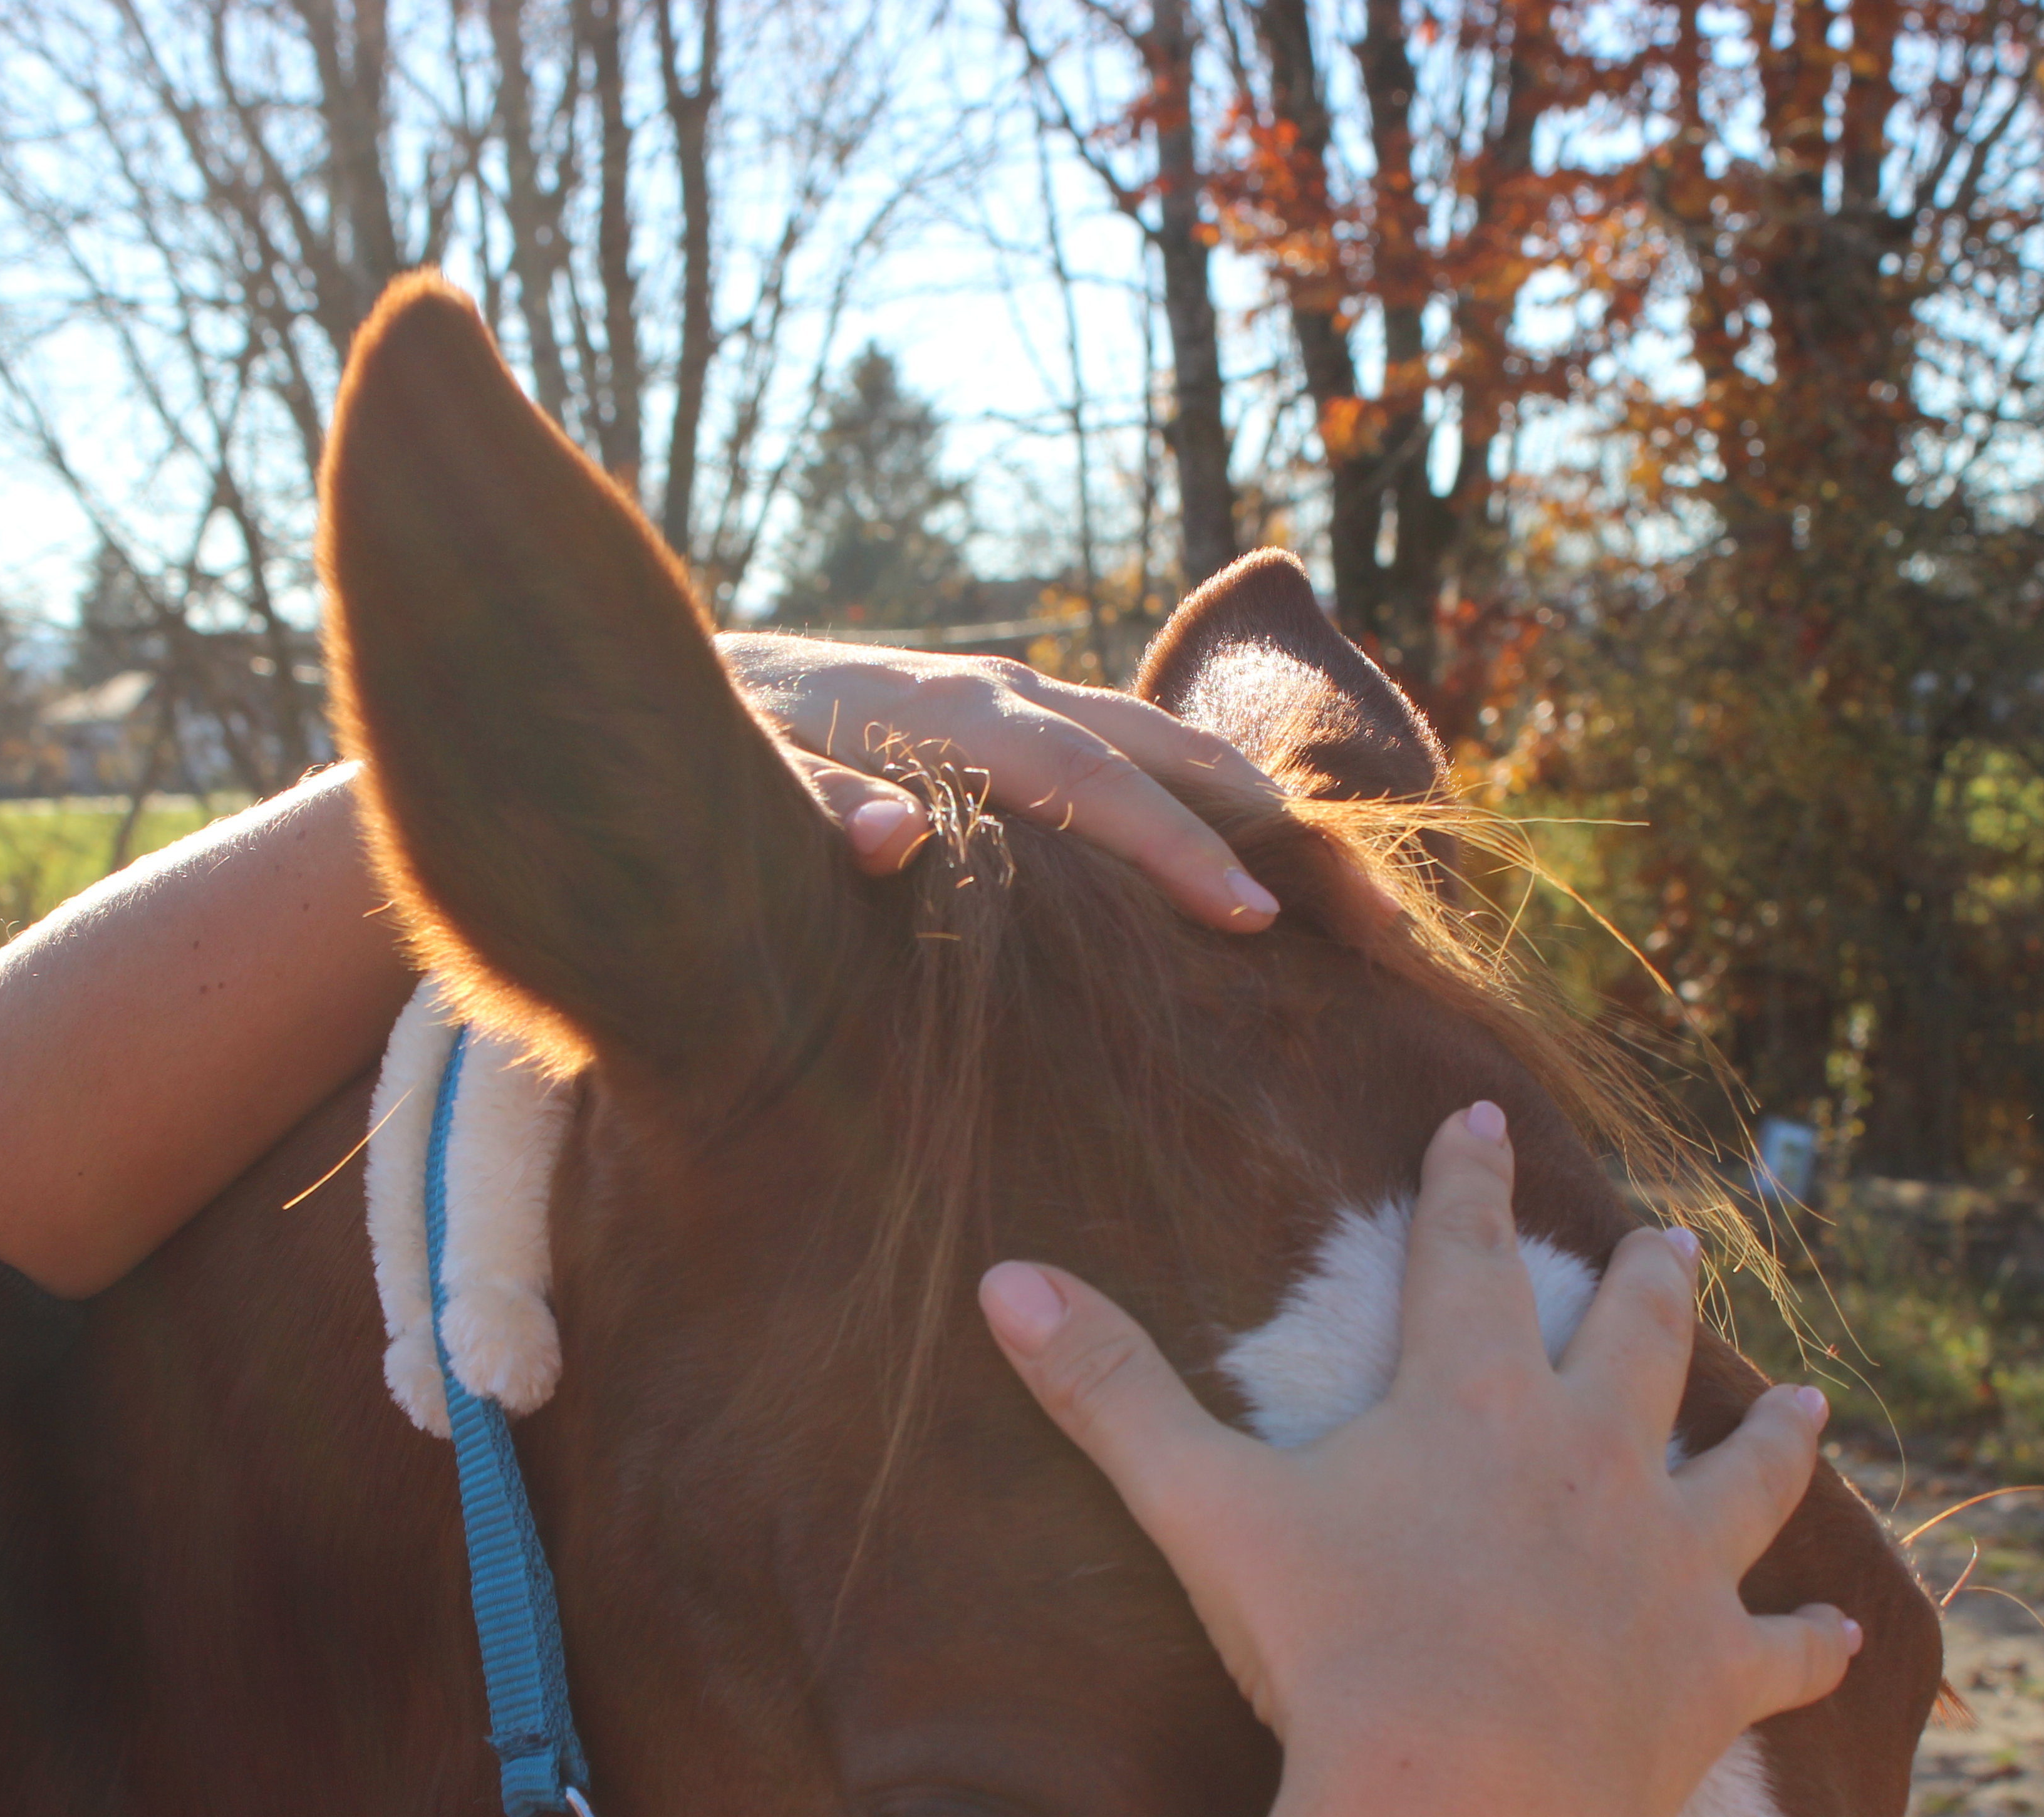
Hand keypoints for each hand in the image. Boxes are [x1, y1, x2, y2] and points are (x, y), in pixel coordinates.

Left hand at [719, 634, 1285, 932]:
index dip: (1172, 851)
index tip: (1250, 919)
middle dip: (1263, 822)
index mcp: (949, 720)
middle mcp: (997, 694)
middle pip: (1158, 748)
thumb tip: (891, 844)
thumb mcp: (740, 783)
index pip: (1089, 784)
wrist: (680, 669)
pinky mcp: (1001, 714)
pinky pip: (1120, 746)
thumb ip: (809, 810)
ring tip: (1336, 876)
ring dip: (1246, 798)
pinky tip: (1240, 842)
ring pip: (1152, 737)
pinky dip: (1192, 787)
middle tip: (1363, 910)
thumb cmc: (714, 749)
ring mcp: (1006, 697)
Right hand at [975, 1103, 1855, 1816]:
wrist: (1454, 1799)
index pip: (1465, 1255)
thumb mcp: (1198, 1504)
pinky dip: (1810, 1646)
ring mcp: (1666, 1566)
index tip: (1485, 1119)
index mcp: (1469, 1401)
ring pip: (1742, 1476)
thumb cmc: (1327, 1645)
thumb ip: (1109, 1391)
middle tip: (1672, 1243)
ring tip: (1806, 1399)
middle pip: (1631, 1343)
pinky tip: (1843, 1637)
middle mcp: (1589, 1458)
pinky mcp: (1710, 1678)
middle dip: (1646, 1284)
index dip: (1468, 1181)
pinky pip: (1780, 1656)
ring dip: (1773, 1437)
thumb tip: (1001, 1279)